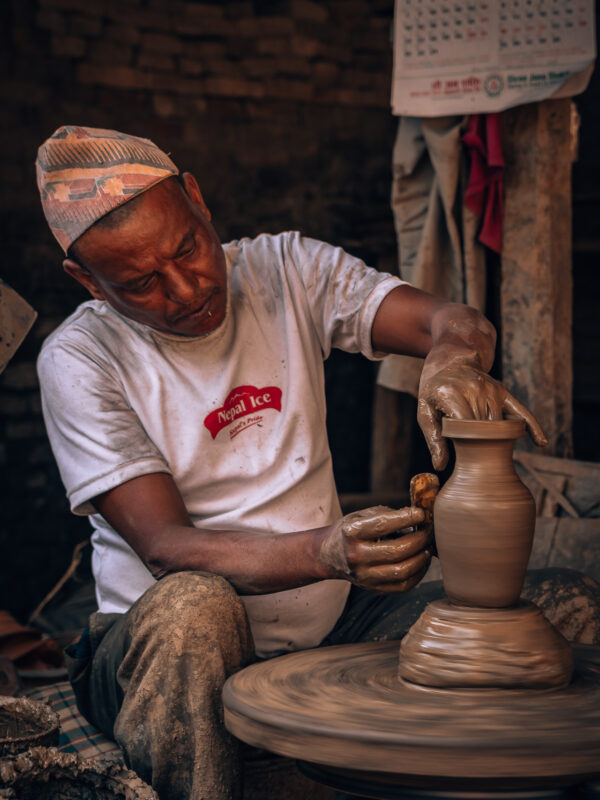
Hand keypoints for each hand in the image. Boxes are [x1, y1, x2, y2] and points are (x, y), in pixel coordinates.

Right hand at [317, 505, 431, 592]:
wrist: (329, 555)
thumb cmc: (350, 531)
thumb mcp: (361, 515)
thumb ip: (387, 514)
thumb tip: (419, 517)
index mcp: (351, 532)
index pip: (384, 524)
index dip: (407, 518)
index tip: (422, 514)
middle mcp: (356, 555)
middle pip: (397, 550)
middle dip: (420, 539)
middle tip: (429, 531)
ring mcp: (363, 576)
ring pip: (402, 571)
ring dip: (421, 558)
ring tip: (427, 547)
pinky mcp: (372, 588)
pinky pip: (403, 586)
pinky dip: (418, 574)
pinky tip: (421, 561)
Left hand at [418, 362, 547, 470]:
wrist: (450, 363)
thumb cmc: (435, 392)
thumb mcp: (425, 412)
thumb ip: (433, 438)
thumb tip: (440, 466)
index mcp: (451, 394)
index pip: (465, 427)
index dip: (467, 444)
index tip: (467, 458)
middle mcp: (474, 389)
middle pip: (484, 428)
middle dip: (482, 444)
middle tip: (477, 456)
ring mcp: (491, 389)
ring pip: (500, 425)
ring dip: (497, 439)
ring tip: (491, 451)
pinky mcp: (503, 391)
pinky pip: (520, 411)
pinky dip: (531, 426)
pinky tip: (540, 442)